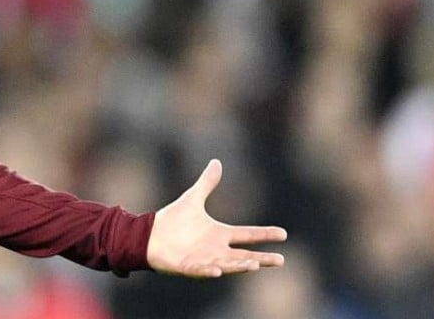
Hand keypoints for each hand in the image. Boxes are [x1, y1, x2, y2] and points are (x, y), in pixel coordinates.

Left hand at [146, 159, 286, 277]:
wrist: (149, 235)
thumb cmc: (172, 221)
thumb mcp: (193, 199)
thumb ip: (206, 183)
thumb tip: (217, 162)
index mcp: (219, 234)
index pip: (247, 234)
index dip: (265, 234)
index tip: (284, 234)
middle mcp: (216, 250)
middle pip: (244, 256)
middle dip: (262, 259)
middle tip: (281, 260)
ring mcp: (204, 260)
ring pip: (227, 265)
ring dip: (240, 266)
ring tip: (254, 265)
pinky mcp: (188, 267)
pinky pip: (201, 271)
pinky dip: (209, 271)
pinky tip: (218, 271)